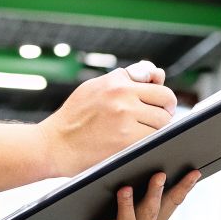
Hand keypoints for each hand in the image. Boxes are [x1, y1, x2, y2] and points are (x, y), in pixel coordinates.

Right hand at [39, 62, 175, 177]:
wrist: (54, 144)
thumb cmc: (75, 118)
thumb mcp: (94, 88)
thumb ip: (125, 80)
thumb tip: (157, 74)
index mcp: (115, 79)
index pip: (155, 77)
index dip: (160, 93)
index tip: (159, 103)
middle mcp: (122, 93)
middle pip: (166, 99)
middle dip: (165, 111)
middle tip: (158, 121)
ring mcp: (125, 115)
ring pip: (163, 121)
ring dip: (158, 129)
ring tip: (141, 134)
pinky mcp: (127, 138)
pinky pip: (155, 138)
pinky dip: (151, 143)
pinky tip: (138, 145)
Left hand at [70, 170, 199, 219]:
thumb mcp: (123, 206)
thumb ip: (136, 191)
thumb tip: (147, 164)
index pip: (173, 201)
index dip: (185, 187)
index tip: (196, 171)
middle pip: (165, 205)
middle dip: (177, 187)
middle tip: (188, 171)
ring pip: (148, 212)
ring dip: (154, 193)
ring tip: (159, 176)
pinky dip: (126, 204)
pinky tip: (125, 189)